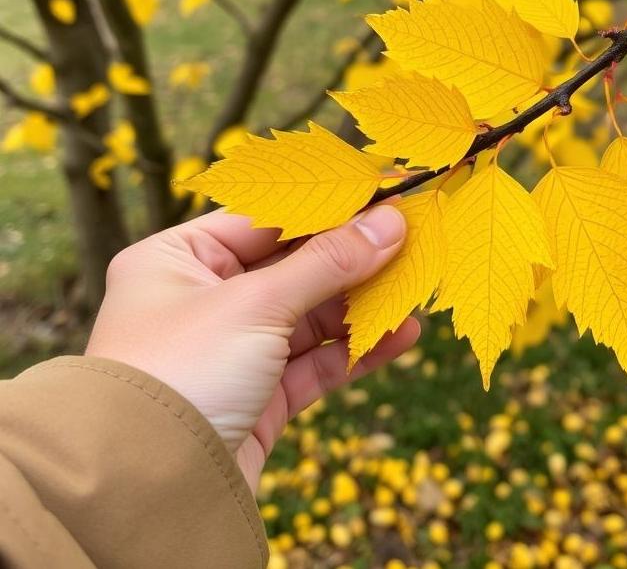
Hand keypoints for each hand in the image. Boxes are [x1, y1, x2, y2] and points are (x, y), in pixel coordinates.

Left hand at [85, 205, 419, 489]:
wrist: (147, 494)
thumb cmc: (182, 373)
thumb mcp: (257, 305)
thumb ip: (329, 261)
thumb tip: (390, 220)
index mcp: (176, 259)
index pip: (263, 219)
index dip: (325, 208)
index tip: (382, 198)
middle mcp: (199, 300)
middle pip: (291, 267)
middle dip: (351, 260)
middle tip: (410, 243)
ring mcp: (229, 351)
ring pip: (307, 317)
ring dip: (360, 307)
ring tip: (412, 293)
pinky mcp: (254, 398)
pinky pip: (313, 363)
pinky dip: (355, 350)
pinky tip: (401, 337)